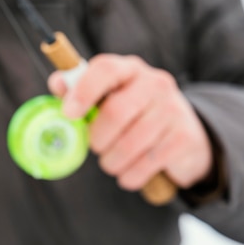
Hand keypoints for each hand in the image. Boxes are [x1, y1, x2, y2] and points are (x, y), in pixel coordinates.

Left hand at [48, 54, 211, 190]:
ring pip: (129, 144)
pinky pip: (146, 164)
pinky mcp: (184, 138)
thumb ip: (79, 90)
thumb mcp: (108, 97)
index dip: (83, 91)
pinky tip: (130, 171)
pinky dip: (130, 175)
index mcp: (130, 69)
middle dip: (97, 138)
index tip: (69, 114)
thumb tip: (57, 83)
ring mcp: (173, 110)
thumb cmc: (134, 114)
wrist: (185, 136)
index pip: (106, 69)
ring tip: (111, 162)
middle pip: (116, 112)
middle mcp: (155, 83)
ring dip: (112, 162)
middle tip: (96, 147)